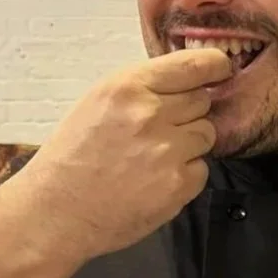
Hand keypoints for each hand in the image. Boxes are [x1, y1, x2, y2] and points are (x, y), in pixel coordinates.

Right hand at [11, 48, 231, 262]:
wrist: (56, 212)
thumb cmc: (73, 157)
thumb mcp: (100, 102)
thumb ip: (144, 88)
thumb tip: (189, 80)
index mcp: (129, 87)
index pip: (194, 65)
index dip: (214, 66)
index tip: (221, 69)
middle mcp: (151, 114)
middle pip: (202, 101)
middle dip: (188, 113)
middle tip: (158, 132)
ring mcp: (167, 151)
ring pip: (206, 134)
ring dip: (188, 145)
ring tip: (152, 159)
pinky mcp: (178, 184)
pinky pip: (201, 169)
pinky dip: (185, 176)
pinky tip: (154, 181)